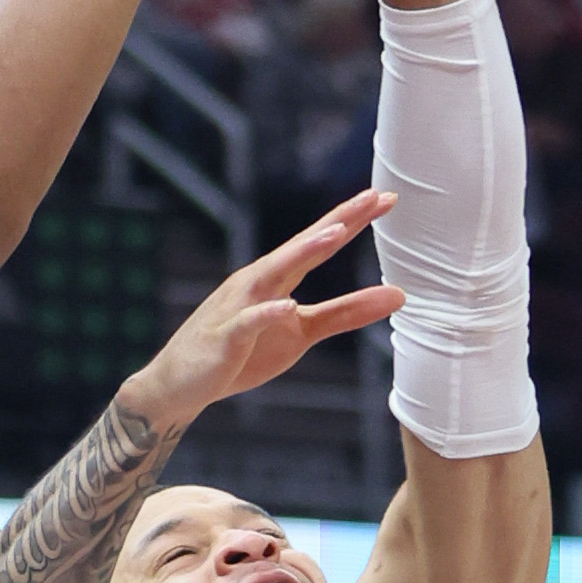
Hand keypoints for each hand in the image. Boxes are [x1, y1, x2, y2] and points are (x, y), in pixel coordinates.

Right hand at [125, 192, 401, 432]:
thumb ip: (347, 313)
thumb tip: (400, 295)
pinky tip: (287, 306)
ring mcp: (239, 307)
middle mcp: (259, 282)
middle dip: (337, 222)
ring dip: (303, 253)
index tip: (387, 197)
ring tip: (335, 235)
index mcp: (279, 278)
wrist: (181, 385)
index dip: (352, 220)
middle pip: (302, 246)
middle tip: (374, 197)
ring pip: (274, 274)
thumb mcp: (303, 334)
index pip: (319, 242)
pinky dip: (266, 314)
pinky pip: (247, 324)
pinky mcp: (224, 340)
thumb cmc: (243, 354)